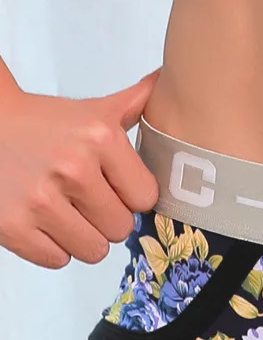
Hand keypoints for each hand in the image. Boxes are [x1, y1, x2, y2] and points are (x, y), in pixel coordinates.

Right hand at [0, 70, 160, 267]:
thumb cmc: (44, 124)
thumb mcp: (93, 111)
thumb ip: (136, 105)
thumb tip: (169, 79)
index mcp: (100, 138)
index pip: (145, 199)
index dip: (130, 196)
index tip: (113, 185)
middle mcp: (72, 167)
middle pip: (121, 228)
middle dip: (107, 218)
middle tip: (85, 199)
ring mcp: (39, 199)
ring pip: (94, 250)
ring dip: (83, 237)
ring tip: (65, 210)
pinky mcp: (12, 226)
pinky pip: (58, 260)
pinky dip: (53, 247)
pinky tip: (44, 220)